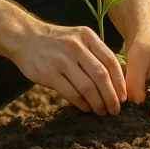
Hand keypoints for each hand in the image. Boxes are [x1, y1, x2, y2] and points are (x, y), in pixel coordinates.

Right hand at [10, 23, 125, 115]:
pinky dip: (82, 103)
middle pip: (101, 75)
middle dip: (112, 95)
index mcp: (88, 37)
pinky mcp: (50, 74)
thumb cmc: (58, 42)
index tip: (124, 95)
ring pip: (87, 86)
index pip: (110, 60)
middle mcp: (77, 47)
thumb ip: (95, 53)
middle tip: (116, 109)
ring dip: (98, 102)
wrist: (25, 38)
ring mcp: (63, 60)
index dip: (120, 81)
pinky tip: (87, 108)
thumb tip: (115, 78)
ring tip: (102, 111)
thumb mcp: (79, 38)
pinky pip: (71, 92)